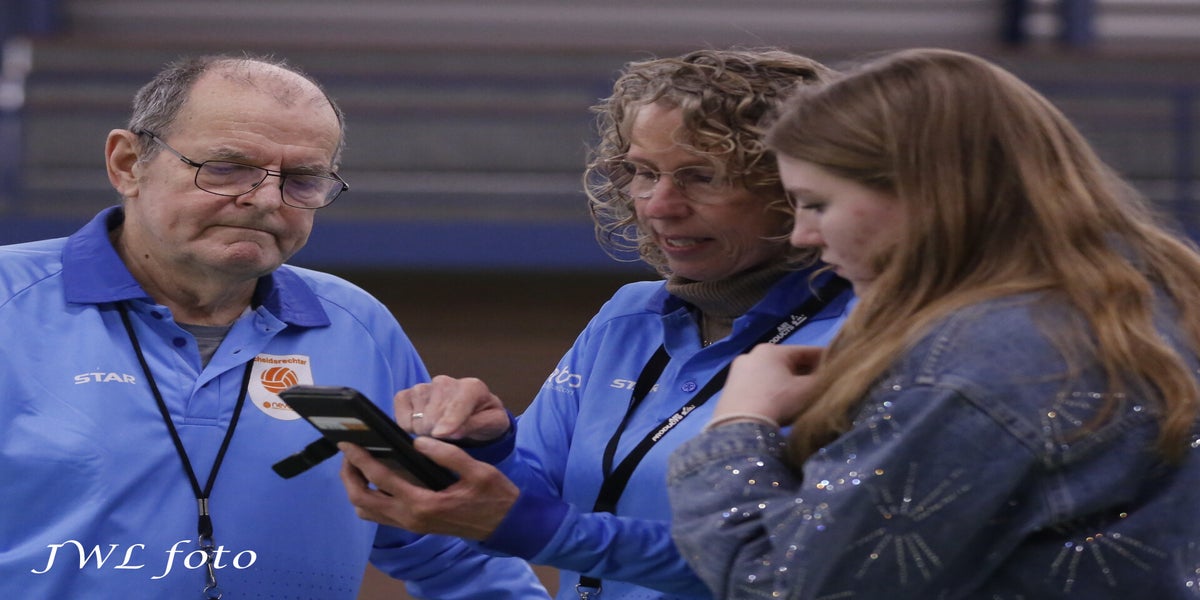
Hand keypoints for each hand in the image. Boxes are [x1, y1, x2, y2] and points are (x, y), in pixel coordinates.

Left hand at [338, 439, 518, 539]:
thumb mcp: (478, 470)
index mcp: (423, 503)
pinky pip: (379, 515)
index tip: (347, 444)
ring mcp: (410, 524)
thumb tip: (419, 441)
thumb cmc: (494, 496)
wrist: (505, 525)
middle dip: (349, 475)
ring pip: (367, 511)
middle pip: (362, 499)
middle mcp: (411, 517)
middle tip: (348, 453)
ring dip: (356, 488)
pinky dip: (368, 498)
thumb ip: (448, 455)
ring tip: (357, 465)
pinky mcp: (414, 525)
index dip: (360, 459)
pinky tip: (375, 480)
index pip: (380, 479)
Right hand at [395, 375, 510, 442]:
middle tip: (447, 438)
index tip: (440, 435)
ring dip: (425, 431)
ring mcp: (424, 387)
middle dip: (438, 434)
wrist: (475, 413)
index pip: (456, 404)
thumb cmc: (485, 419)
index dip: (448, 421)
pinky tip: (422, 426)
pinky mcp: (406, 394)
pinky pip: (400, 412)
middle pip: (433, 415)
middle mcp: (445, 382)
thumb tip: (451, 432)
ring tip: (438, 431)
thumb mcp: (493, 424)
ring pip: (417, 417)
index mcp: (472, 387)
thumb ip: (475, 425)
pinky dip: (407, 425)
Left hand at [714, 344, 823, 423]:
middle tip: (822, 382)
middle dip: (805, 372)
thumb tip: (830, 374)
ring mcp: (738, 371)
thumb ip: (822, 379)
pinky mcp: (730, 388)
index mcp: (772, 350)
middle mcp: (752, 354)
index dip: (825, 358)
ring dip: (788, 381)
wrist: (740, 426)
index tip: (838, 365)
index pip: (806, 351)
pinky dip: (771, 390)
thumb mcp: (807, 390)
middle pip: (787, 362)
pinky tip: (779, 402)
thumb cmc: (778, 402)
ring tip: (802, 394)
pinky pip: (758, 384)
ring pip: (772, 373)